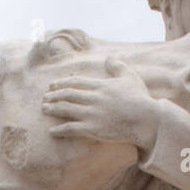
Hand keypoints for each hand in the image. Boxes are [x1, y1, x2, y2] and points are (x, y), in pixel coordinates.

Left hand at [41, 58, 159, 150]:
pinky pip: (71, 128)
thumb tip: (109, 58)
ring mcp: (91, 114)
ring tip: (44, 109)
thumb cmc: (140, 99)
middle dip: (53, 95)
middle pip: (67, 94)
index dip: (61, 83)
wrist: (146, 120)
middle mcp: (92, 98)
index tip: (52, 85)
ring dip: (52, 108)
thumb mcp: (130, 77)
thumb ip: (117, 66)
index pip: (75, 82)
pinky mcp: (92, 129)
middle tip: (44, 97)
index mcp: (100, 85)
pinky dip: (59, 130)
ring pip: (65, 109)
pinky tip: (51, 131)